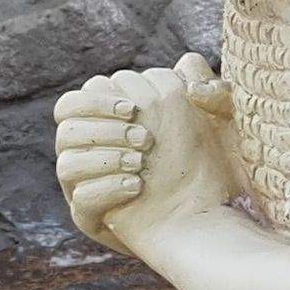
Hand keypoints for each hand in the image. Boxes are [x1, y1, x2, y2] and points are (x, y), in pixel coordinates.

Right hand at [54, 57, 238, 253]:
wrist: (215, 219)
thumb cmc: (217, 166)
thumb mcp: (223, 125)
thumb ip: (210, 90)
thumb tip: (187, 71)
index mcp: (112, 120)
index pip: (82, 97)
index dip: (102, 100)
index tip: (135, 110)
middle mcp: (92, 150)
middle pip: (66, 124)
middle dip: (102, 127)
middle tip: (144, 140)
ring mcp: (87, 184)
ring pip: (67, 162)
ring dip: (103, 158)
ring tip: (140, 164)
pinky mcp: (91, 216)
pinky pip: (81, 199)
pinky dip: (106, 188)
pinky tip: (137, 187)